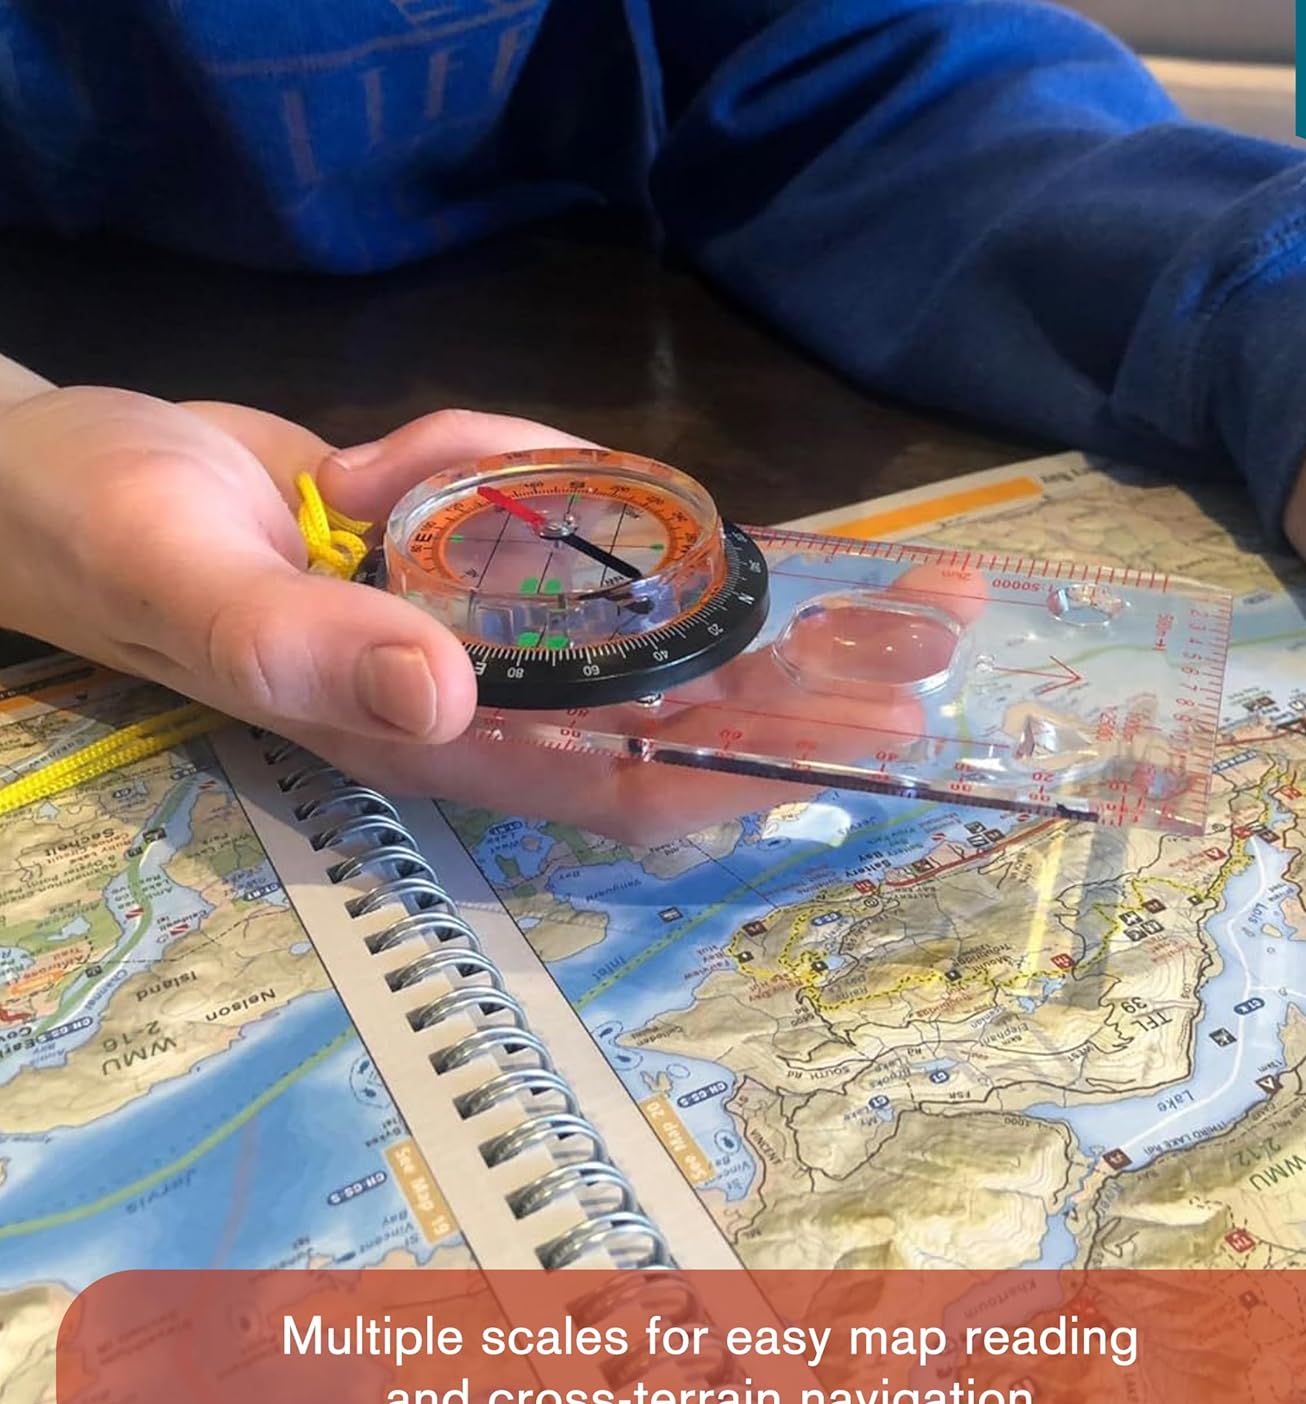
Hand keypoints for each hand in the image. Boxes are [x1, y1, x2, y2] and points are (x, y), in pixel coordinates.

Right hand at [0, 388, 864, 841]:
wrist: (73, 482)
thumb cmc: (110, 537)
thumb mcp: (183, 583)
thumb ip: (293, 644)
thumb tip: (440, 691)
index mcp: (442, 734)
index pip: (633, 772)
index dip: (753, 761)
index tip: (872, 730)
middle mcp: (488, 692)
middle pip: (678, 696)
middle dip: (807, 671)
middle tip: (939, 628)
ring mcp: (486, 616)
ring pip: (633, 595)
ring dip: (713, 564)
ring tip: (717, 529)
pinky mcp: (469, 547)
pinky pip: (555, 507)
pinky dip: (538, 462)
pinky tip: (400, 450)